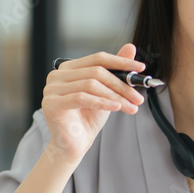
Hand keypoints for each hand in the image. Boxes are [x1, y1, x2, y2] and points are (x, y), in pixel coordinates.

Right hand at [41, 43, 146, 162]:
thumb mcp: (107, 92)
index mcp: (69, 68)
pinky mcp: (51, 104)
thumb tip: (130, 47)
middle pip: (96, 72)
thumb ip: (116, 71)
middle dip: (121, 85)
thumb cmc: (88, 118)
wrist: (74, 145)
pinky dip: (103, 102)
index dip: (121, 62)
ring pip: (91, 85)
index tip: (141, 68)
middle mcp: (57, 75)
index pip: (98, 58)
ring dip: (116, 96)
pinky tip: (117, 108)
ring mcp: (52, 89)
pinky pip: (82, 98)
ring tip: (131, 107)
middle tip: (138, 97)